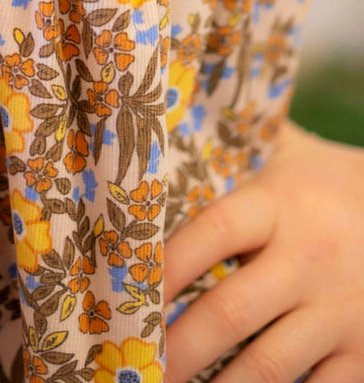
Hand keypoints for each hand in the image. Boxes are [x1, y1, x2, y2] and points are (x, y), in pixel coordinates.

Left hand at [163, 117, 363, 382]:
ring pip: (269, 365)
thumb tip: (159, 106)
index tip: (125, 289)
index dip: (168, 263)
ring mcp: (339, 312)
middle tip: (137, 366)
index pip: (214, 232)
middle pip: (232, 311)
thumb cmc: (330, 183)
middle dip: (179, 346)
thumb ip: (233, 139)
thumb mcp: (287, 153)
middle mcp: (308, 259)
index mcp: (279, 206)